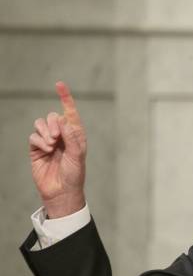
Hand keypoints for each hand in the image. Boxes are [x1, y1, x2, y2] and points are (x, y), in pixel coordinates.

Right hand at [29, 82, 86, 217]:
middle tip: (56, 137)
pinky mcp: (36, 149)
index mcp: (76, 134)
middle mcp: (62, 135)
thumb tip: (63, 119)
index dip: (65, 98)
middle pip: (53, 116)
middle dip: (53, 123)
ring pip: (40, 124)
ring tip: (51, 145)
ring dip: (45, 131)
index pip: (70, 112)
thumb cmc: (74, 174)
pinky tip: (45, 150)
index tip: (59, 84)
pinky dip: (38, 141)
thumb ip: (71, 136)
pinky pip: (33, 136)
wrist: (62, 191)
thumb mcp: (77, 155)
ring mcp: (48, 141)